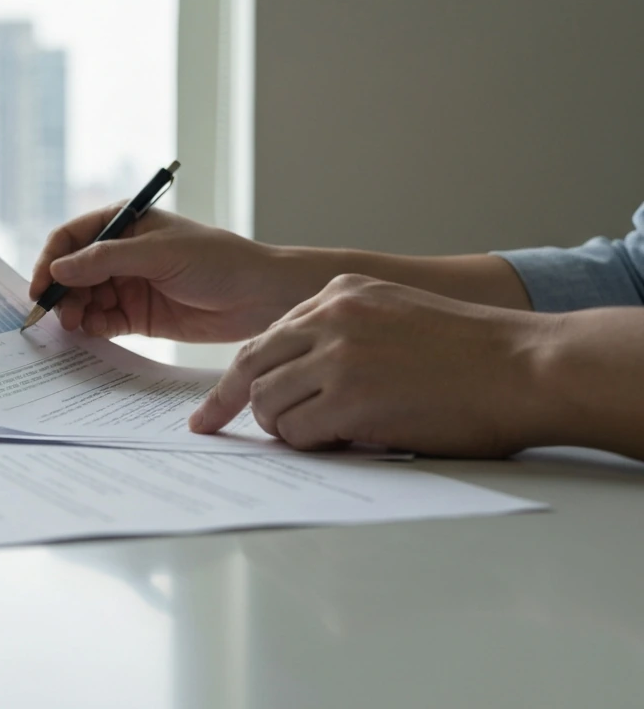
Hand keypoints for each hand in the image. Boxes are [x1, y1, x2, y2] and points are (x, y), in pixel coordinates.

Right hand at [29, 206, 298, 342]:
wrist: (260, 297)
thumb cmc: (217, 261)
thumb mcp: (159, 253)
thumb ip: (106, 260)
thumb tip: (59, 268)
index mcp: (125, 223)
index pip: (72, 237)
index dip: (51, 259)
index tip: (41, 285)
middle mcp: (121, 253)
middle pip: (73, 271)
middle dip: (60, 291)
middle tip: (56, 313)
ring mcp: (129, 285)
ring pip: (84, 299)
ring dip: (74, 311)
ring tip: (75, 325)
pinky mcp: (138, 316)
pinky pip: (103, 322)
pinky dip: (92, 328)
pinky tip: (90, 333)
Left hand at [188, 275, 556, 456]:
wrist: (525, 367)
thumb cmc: (471, 355)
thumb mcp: (394, 315)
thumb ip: (341, 335)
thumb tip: (294, 382)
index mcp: (340, 292)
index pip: (266, 336)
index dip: (238, 376)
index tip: (211, 409)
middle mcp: (331, 315)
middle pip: (251, 364)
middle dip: (230, 403)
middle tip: (212, 429)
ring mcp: (339, 354)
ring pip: (268, 401)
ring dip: (283, 428)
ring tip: (318, 435)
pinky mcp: (351, 396)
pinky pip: (297, 430)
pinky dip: (308, 444)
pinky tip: (338, 443)